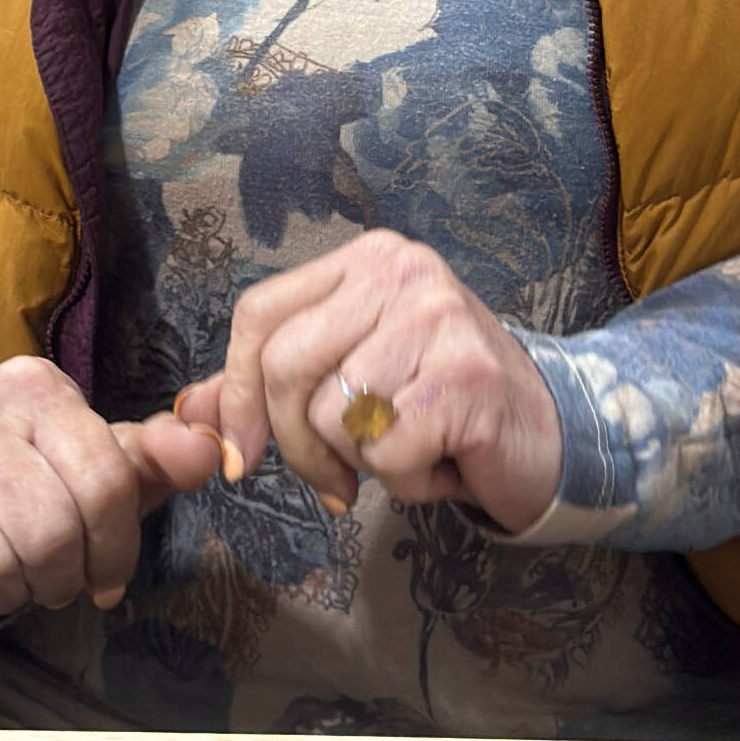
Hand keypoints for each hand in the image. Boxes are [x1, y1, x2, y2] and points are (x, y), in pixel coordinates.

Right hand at [0, 354, 223, 635]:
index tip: (108, 572)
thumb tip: (212, 449)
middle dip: (65, 576)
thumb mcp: (90, 460)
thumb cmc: (20, 477)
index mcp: (33, 385)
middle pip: (51, 533)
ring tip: (11, 573)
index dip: (118, 546)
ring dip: (16, 593)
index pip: (105, 480)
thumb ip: (156, 457)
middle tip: (56, 577)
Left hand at [175, 230, 562, 534]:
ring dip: (361, 462)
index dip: (234, 390)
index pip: (260, 313)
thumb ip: (271, 385)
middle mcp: (401, 271)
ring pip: (333, 415)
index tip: (240, 453)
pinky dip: (407, 481)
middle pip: (285, 365)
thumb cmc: (441, 403)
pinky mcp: (464, 380)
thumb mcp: (353, 375)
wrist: (551, 432)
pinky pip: (385, 454)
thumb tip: (188, 411)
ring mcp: (436, 318)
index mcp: (366, 259)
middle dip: (294, 444)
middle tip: (333, 481)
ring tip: (412, 447)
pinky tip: (444, 460)